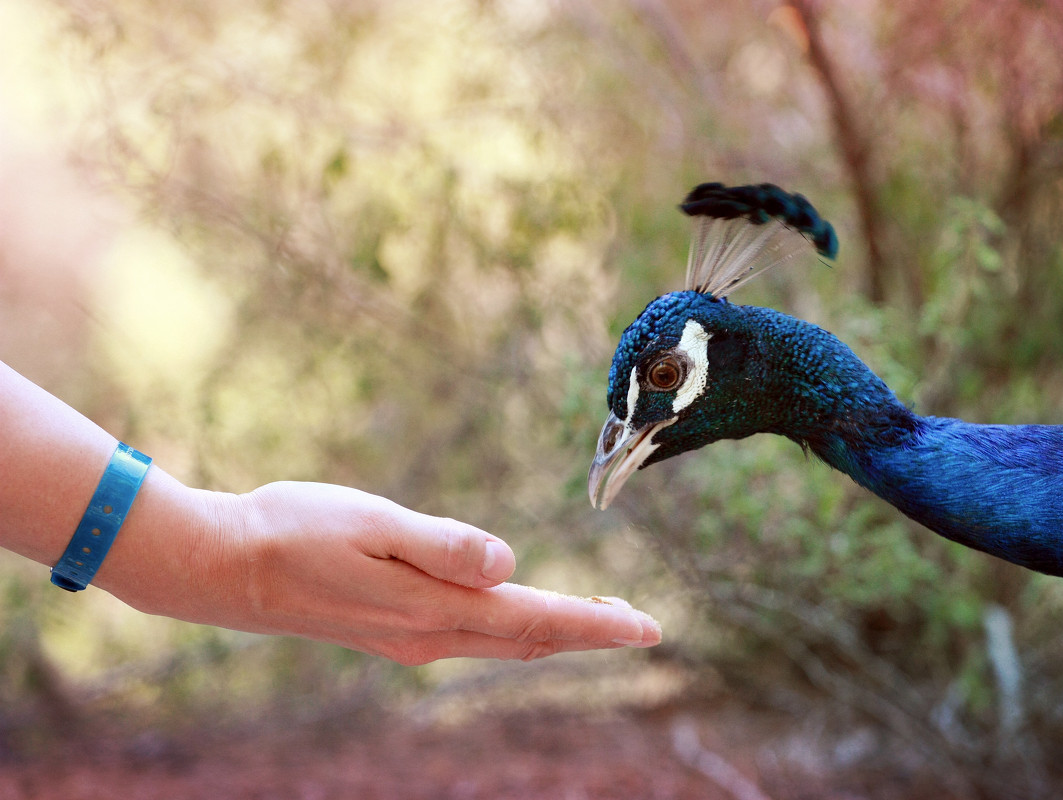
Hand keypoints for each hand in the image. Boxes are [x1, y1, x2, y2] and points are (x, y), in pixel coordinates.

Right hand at [102, 478, 660, 664]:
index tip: (650, 626)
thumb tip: (508, 565)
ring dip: (554, 632)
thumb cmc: (294, 531)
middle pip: (529, 639)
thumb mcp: (372, 525)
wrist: (223, 568)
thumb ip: (442, 545)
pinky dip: (514, 628)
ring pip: (502, 643)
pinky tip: (516, 613)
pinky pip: (474, 637)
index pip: (537, 619)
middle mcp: (428, 636)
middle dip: (589, 632)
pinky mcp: (388, 631)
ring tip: (596, 618)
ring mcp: (408, 639)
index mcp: (433, 609)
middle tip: (640, 624)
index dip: (598, 624)